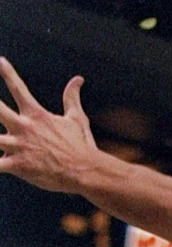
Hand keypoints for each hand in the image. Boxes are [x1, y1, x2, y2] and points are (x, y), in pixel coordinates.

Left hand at [0, 61, 97, 193]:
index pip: (18, 88)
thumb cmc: (81, 145)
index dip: (7, 72)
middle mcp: (24, 127)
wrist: (85, 170)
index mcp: (36, 115)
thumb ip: (72, 97)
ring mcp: (20, 147)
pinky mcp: (20, 166)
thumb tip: (78, 79)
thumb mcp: (77, 118)